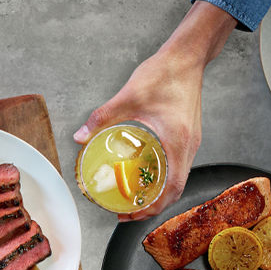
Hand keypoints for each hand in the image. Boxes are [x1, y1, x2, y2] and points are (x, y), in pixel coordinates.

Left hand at [74, 1, 236, 221]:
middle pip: (175, 190)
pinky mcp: (187, 134)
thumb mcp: (129, 96)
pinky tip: (143, 175)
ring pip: (177, 179)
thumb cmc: (165, 73)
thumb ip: (102, 116)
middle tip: (126, 213)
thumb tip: (80, 136)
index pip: (171, 188)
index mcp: (178, 142)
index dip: (152, 207)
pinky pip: (177, 166)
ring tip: (134, 199)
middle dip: (152, 206)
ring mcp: (190, 141)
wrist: (188, 55)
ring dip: (158, 194)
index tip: (131, 214)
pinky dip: (162, 178)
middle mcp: (189, 146)